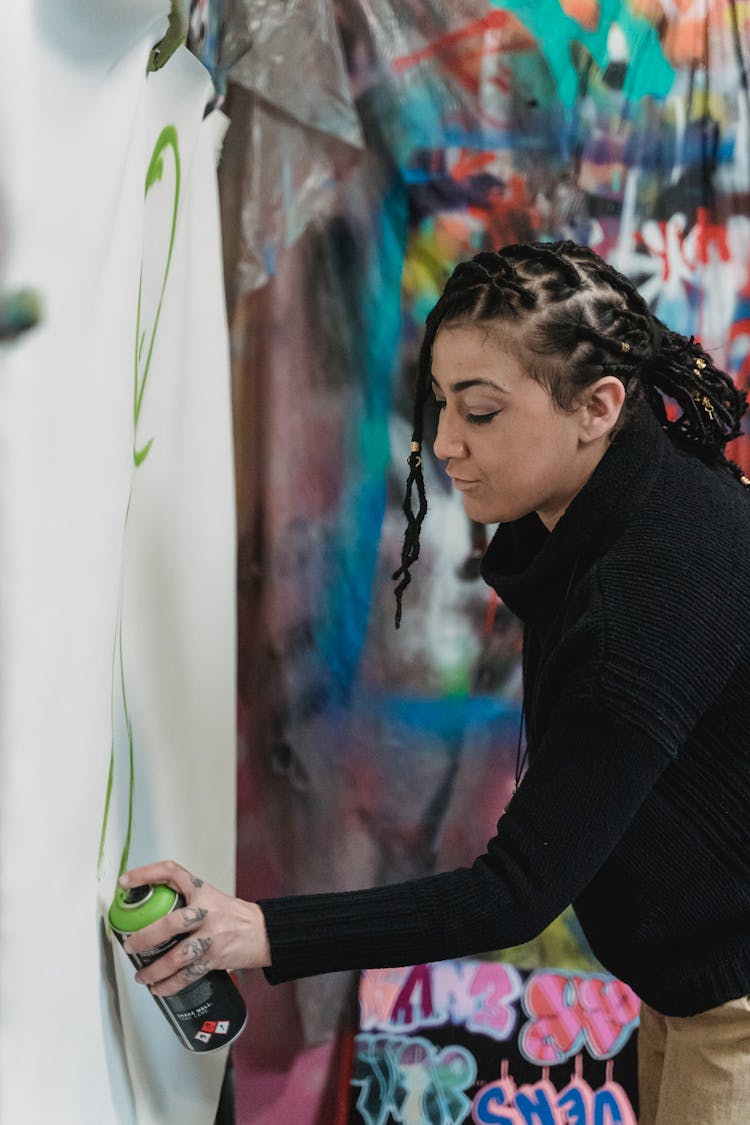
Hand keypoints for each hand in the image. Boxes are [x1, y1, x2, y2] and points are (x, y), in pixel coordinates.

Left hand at [117, 860, 270, 996]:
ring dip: (154, 970)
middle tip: (130, 945)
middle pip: (170, 923)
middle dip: (145, 937)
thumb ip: (185, 901)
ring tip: (141, 976)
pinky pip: (187, 975)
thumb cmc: (234, 915)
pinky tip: (159, 988)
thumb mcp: (210, 897)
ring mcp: (211, 937)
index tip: (125, 882)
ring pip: (176, 956)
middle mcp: (206, 912)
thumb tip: (150, 913)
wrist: (264, 932)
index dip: (146, 874)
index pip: (171, 873)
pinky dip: (170, 985)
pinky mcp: (215, 958)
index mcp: (202, 891)